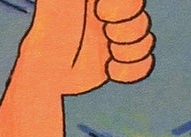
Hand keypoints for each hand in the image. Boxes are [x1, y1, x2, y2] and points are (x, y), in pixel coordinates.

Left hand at [19, 0, 154, 96]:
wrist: (45, 75)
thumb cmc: (50, 31)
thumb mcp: (61, 3)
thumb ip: (71, 0)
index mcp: (102, 2)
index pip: (133, 2)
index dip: (125, 7)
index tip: (101, 11)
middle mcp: (110, 16)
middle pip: (142, 19)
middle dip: (127, 29)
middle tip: (106, 31)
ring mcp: (113, 41)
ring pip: (146, 40)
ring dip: (128, 51)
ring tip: (109, 55)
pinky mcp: (113, 64)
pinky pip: (143, 65)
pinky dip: (131, 70)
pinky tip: (111, 70)